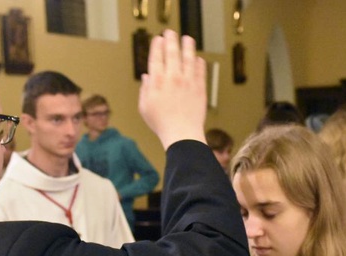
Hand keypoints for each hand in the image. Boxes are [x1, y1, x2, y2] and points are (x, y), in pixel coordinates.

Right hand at [138, 29, 206, 149]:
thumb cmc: (162, 124)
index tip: (158, 39)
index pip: (156, 57)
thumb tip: (146, 77)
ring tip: (187, 39)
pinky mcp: (200, 88)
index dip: (157, 46)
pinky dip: (199, 63)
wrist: (182, 134)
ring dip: (188, 46)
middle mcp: (172, 78)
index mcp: (157, 81)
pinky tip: (198, 59)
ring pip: (188, 58)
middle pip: (172, 52)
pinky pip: (200, 71)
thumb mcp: (144, 107)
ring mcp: (188, 82)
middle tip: (171, 32)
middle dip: (171, 40)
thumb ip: (144, 90)